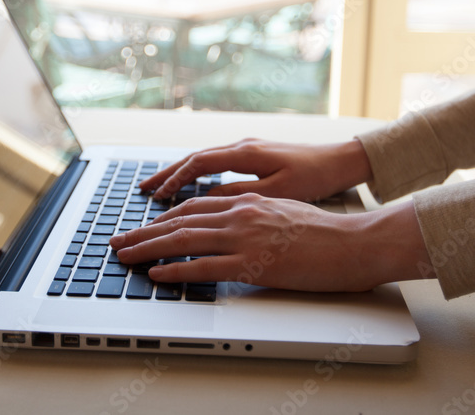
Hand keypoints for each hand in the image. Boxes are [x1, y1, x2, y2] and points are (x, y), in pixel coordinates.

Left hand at [108, 194, 431, 291]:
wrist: (354, 242)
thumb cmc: (326, 232)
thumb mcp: (284, 210)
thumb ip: (255, 214)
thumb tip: (234, 224)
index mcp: (248, 200)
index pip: (194, 205)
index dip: (164, 216)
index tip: (144, 225)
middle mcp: (240, 212)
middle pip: (180, 219)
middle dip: (144, 231)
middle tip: (119, 241)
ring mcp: (244, 237)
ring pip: (183, 239)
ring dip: (148, 248)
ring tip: (125, 256)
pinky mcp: (252, 264)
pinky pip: (203, 266)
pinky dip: (175, 270)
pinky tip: (157, 274)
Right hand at [139, 138, 371, 201]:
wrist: (343, 160)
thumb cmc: (316, 177)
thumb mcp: (279, 193)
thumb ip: (242, 196)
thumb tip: (208, 201)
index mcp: (247, 153)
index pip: (199, 164)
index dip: (175, 181)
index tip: (156, 197)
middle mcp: (243, 146)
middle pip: (194, 159)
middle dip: (167, 175)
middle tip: (143, 190)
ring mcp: (248, 148)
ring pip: (203, 159)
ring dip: (179, 173)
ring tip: (158, 188)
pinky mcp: (255, 155)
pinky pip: (216, 162)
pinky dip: (197, 173)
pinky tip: (191, 186)